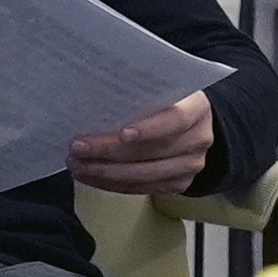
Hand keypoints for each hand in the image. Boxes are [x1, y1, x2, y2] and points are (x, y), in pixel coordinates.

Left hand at [69, 90, 217, 198]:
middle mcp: (199, 139)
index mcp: (197, 108)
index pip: (177, 119)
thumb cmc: (167, 100)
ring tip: (78, 166)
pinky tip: (93, 177)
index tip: (122, 133)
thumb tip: (93, 99)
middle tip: (78, 148)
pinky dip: (114, 184)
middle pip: (154, 151)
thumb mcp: (160, 88)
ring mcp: (191, 165)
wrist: (193, 124)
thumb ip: (139, 91)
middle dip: (111, 151)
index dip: (150, 128)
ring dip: (107, 173)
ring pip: (146, 175)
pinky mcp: (179, 184)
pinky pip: (143, 189)